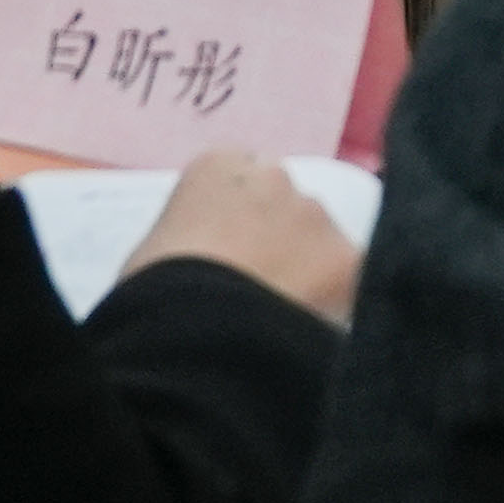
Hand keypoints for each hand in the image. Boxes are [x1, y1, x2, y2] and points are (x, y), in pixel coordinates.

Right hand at [115, 146, 363, 325]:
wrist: (197, 336)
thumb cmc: (154, 295)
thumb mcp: (155, 254)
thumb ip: (191, 239)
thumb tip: (209, 265)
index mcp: (216, 167)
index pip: (238, 179)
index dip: (237, 219)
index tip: (231, 253)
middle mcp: (275, 177)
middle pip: (285, 205)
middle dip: (278, 239)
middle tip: (260, 288)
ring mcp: (314, 215)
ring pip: (321, 241)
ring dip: (309, 268)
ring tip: (284, 317)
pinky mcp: (348, 258)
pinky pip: (349, 281)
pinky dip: (337, 301)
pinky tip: (311, 330)